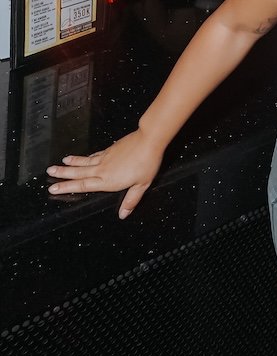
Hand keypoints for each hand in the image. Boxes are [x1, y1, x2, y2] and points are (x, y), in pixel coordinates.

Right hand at [46, 129, 164, 217]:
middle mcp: (102, 169)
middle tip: (48, 173)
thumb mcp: (141, 185)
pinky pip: (92, 155)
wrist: (148, 140)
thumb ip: (131, 200)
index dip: (67, 188)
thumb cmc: (147, 163)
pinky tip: (80, 158)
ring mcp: (105, 158)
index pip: (83, 186)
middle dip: (62, 174)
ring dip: (70, 164)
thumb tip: (123, 214)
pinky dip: (83, 157)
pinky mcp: (109, 149)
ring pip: (83, 163)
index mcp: (108, 181)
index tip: (53, 189)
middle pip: (78, 173)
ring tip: (58, 164)